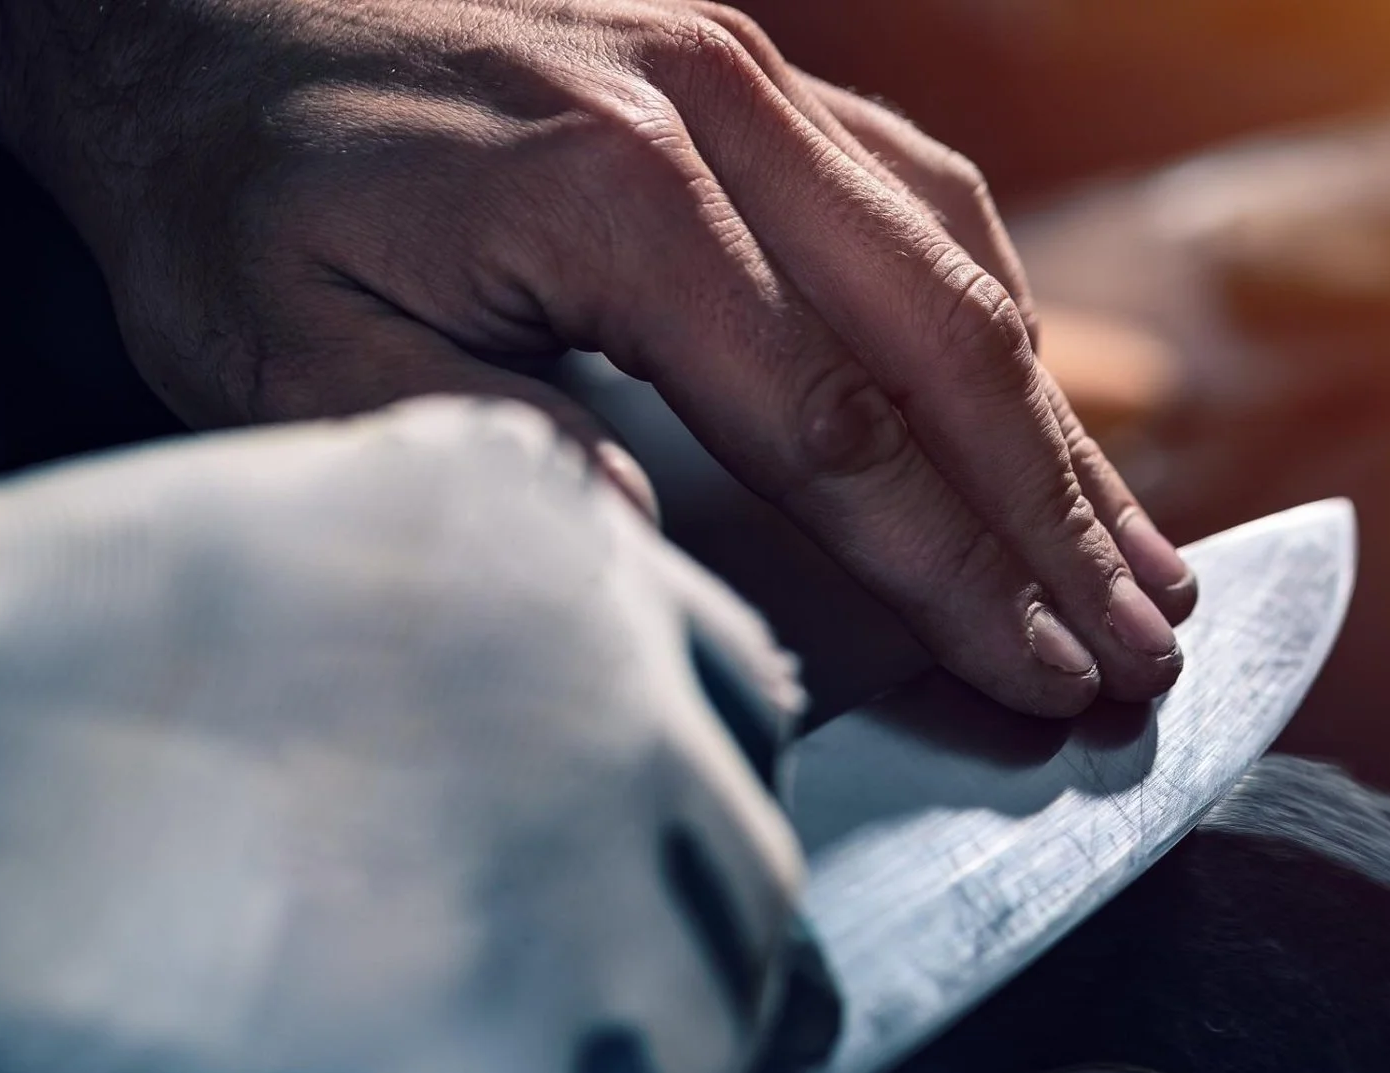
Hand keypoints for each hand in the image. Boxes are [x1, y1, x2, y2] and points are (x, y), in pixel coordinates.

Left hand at [0, 0, 1192, 714]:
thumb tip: (656, 549)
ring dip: (1063, 431)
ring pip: (965, 267)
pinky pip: (931, 205)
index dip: (950, 569)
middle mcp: (721, 113)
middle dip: (1059, 520)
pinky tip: (1052, 423)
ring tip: (1147, 564)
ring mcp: (757, 80)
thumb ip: (479, 453)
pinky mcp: (764, 80)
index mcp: (614, 190)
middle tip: (1149, 648)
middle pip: (947, 344)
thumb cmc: (240, 186)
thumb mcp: (289, 349)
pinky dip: (1009, 332)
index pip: (835, 425)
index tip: (1040, 674)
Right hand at [0, 398, 802, 1072]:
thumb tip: (592, 702)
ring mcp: (567, 887)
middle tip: (597, 1046)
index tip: (660, 877)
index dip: (707, 809)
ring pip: (690, 1052)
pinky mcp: (479, 1045)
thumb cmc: (63, 620)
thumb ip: (493, 595)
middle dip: (691, 981)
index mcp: (577, 568)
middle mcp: (619, 715)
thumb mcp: (334, 517)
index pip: (749, 707)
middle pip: (745, 896)